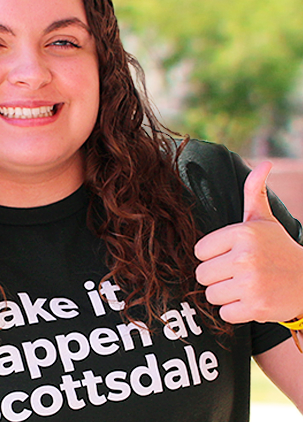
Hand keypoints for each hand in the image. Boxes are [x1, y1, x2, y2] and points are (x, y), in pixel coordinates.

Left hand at [195, 161, 302, 323]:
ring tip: (246, 286)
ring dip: (226, 295)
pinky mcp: (256, 307)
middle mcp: (246, 257)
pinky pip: (224, 313)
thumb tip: (264, 164)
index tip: (231, 256)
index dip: (212, 256)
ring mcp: (251, 283)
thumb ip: (254, 193)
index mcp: (242, 233)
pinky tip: (252, 300)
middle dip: (217, 277)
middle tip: (238, 274)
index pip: (199, 251)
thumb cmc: (278, 249)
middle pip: (201, 275)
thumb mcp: (265, 221)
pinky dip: (236, 311)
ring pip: (211, 295)